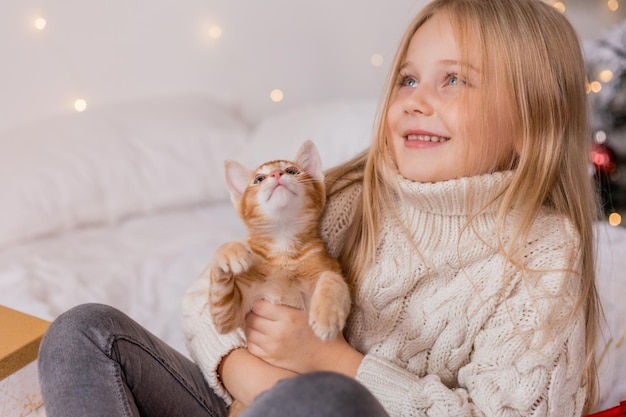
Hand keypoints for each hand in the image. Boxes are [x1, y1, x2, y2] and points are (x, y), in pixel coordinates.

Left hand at [244, 300, 362, 375]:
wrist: (329, 358)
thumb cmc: (322, 330)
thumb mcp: (313, 308)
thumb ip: (297, 295)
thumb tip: (281, 281)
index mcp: (288, 316)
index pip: (259, 306)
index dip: (259, 303)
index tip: (264, 304)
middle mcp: (278, 332)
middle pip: (251, 319)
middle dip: (253, 314)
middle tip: (260, 314)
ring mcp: (273, 347)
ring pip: (249, 333)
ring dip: (252, 327)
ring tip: (260, 325)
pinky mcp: (271, 359)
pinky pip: (251, 347)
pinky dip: (253, 341)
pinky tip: (262, 337)